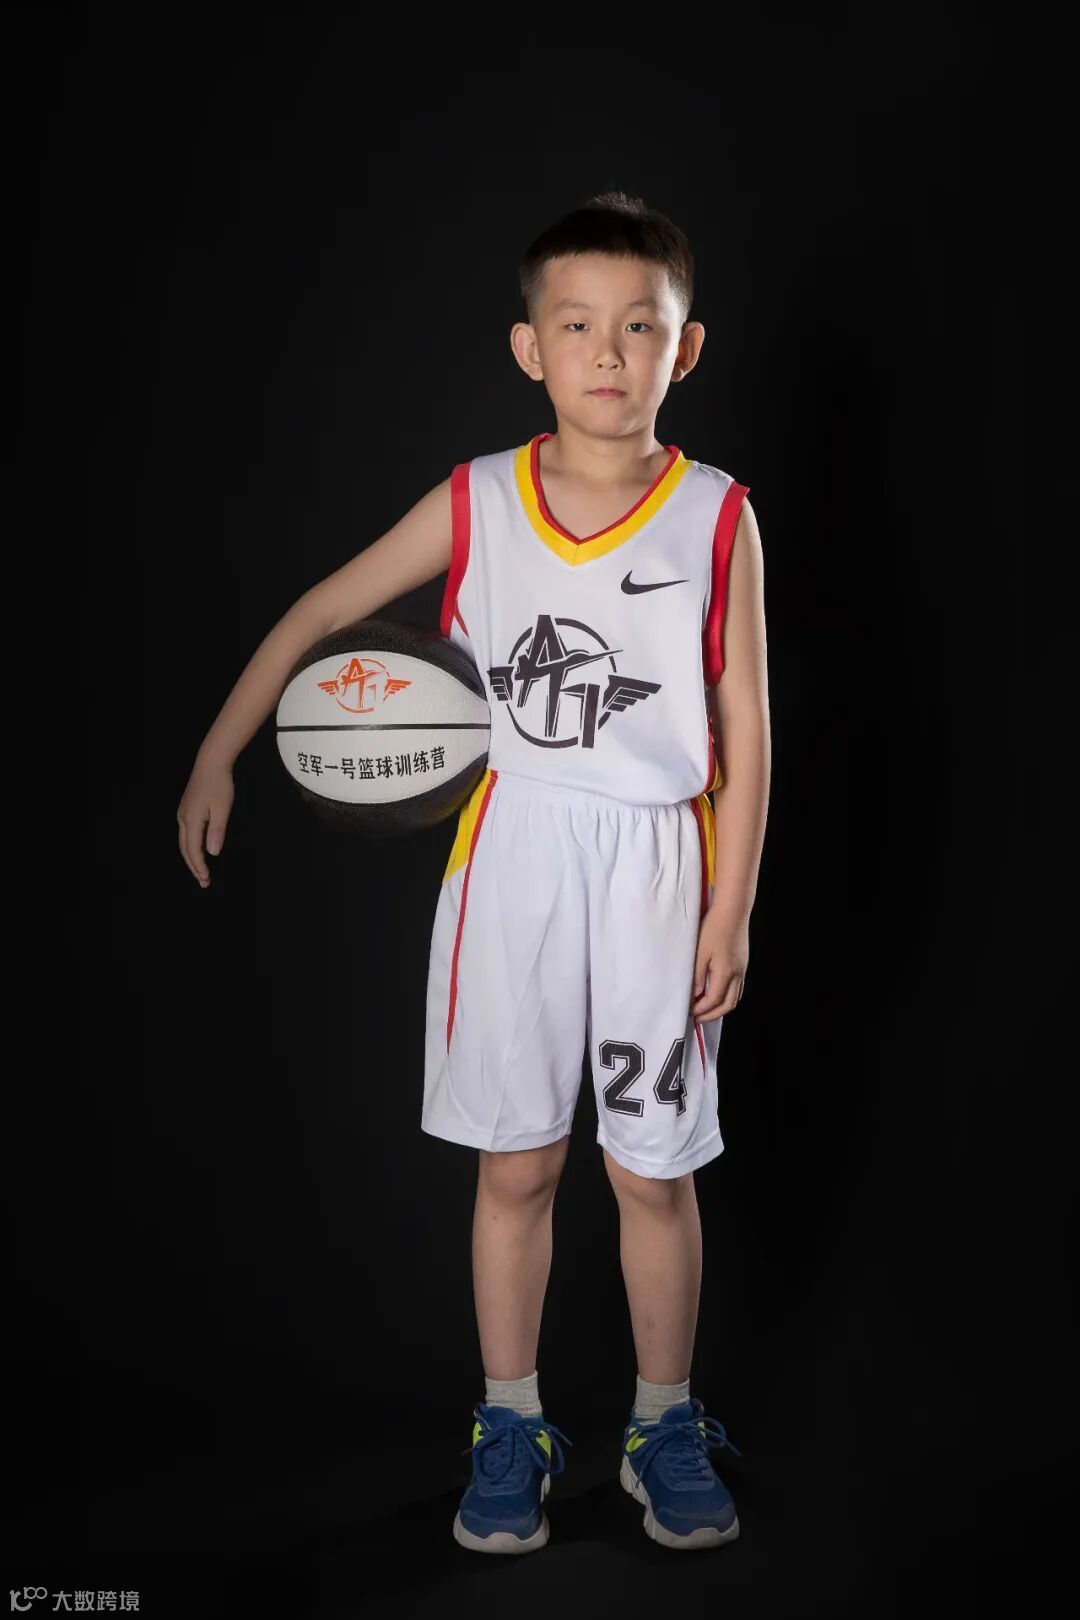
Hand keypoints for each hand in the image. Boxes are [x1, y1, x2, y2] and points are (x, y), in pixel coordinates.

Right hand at [177, 754, 234, 887]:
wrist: (211, 763)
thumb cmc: (219, 785)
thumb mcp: (222, 809)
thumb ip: (217, 831)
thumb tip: (212, 852)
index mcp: (191, 820)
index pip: (194, 850)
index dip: (199, 866)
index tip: (206, 879)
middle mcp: (183, 818)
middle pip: (185, 849)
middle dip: (194, 867)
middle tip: (203, 882)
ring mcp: (182, 813)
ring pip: (184, 842)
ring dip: (192, 858)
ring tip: (200, 870)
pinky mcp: (186, 808)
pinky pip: (186, 833)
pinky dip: (191, 846)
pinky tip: (198, 849)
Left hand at [690, 910, 747, 1022]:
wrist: (733, 910)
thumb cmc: (714, 927)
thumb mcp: (699, 953)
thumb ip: (697, 976)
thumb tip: (695, 994)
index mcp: (726, 972)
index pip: (713, 1000)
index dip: (701, 1010)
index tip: (689, 1012)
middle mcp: (738, 974)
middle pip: (728, 1005)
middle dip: (712, 1014)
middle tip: (698, 1017)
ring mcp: (742, 969)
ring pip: (735, 997)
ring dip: (721, 1006)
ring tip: (705, 1007)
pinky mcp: (743, 963)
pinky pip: (738, 987)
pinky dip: (727, 995)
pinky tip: (716, 991)